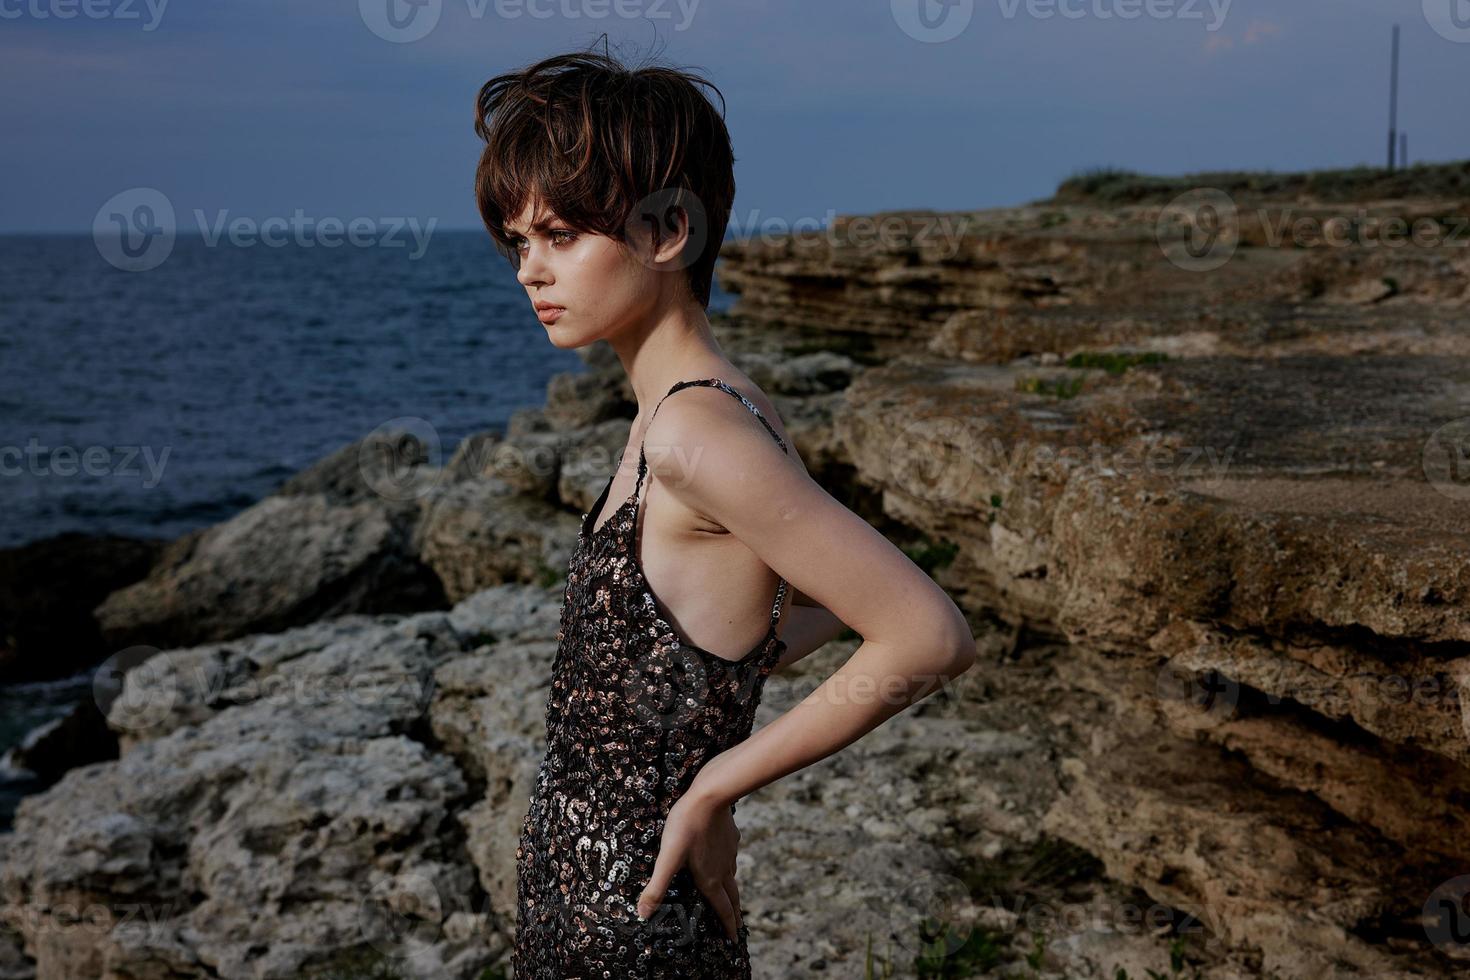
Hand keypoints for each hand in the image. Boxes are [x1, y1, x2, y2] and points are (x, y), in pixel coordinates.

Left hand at [636, 788, 742, 941]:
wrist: (711, 794)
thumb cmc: (687, 825)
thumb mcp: (668, 857)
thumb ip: (657, 886)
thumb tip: (643, 913)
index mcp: (709, 878)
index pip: (722, 909)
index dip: (728, 926)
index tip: (735, 941)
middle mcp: (723, 868)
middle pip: (732, 897)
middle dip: (734, 914)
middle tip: (738, 927)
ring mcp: (729, 851)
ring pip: (731, 876)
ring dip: (731, 889)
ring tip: (728, 895)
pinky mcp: (730, 835)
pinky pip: (730, 855)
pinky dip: (728, 863)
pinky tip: (722, 856)